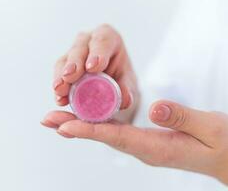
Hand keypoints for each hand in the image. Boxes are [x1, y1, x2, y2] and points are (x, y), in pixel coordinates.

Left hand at [42, 100, 227, 184]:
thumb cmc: (221, 144)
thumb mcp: (210, 129)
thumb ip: (181, 118)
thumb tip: (155, 108)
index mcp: (155, 148)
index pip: (116, 137)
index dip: (89, 130)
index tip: (65, 126)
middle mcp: (143, 149)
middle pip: (102, 136)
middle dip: (74, 126)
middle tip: (47, 119)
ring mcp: (142, 146)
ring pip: (106, 133)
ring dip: (81, 124)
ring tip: (56, 117)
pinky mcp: (145, 140)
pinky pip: (115, 131)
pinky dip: (96, 123)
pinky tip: (84, 117)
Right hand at [51, 24, 139, 122]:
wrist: (112, 88)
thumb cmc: (121, 79)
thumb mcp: (128, 83)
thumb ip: (127, 89)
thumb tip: (126, 99)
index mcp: (108, 38)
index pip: (102, 41)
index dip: (97, 53)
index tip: (92, 68)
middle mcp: (87, 41)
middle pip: (79, 49)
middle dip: (74, 63)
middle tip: (70, 76)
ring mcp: (72, 54)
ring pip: (64, 61)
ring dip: (61, 76)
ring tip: (60, 89)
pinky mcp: (62, 67)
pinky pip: (58, 76)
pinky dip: (59, 88)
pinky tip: (59, 99)